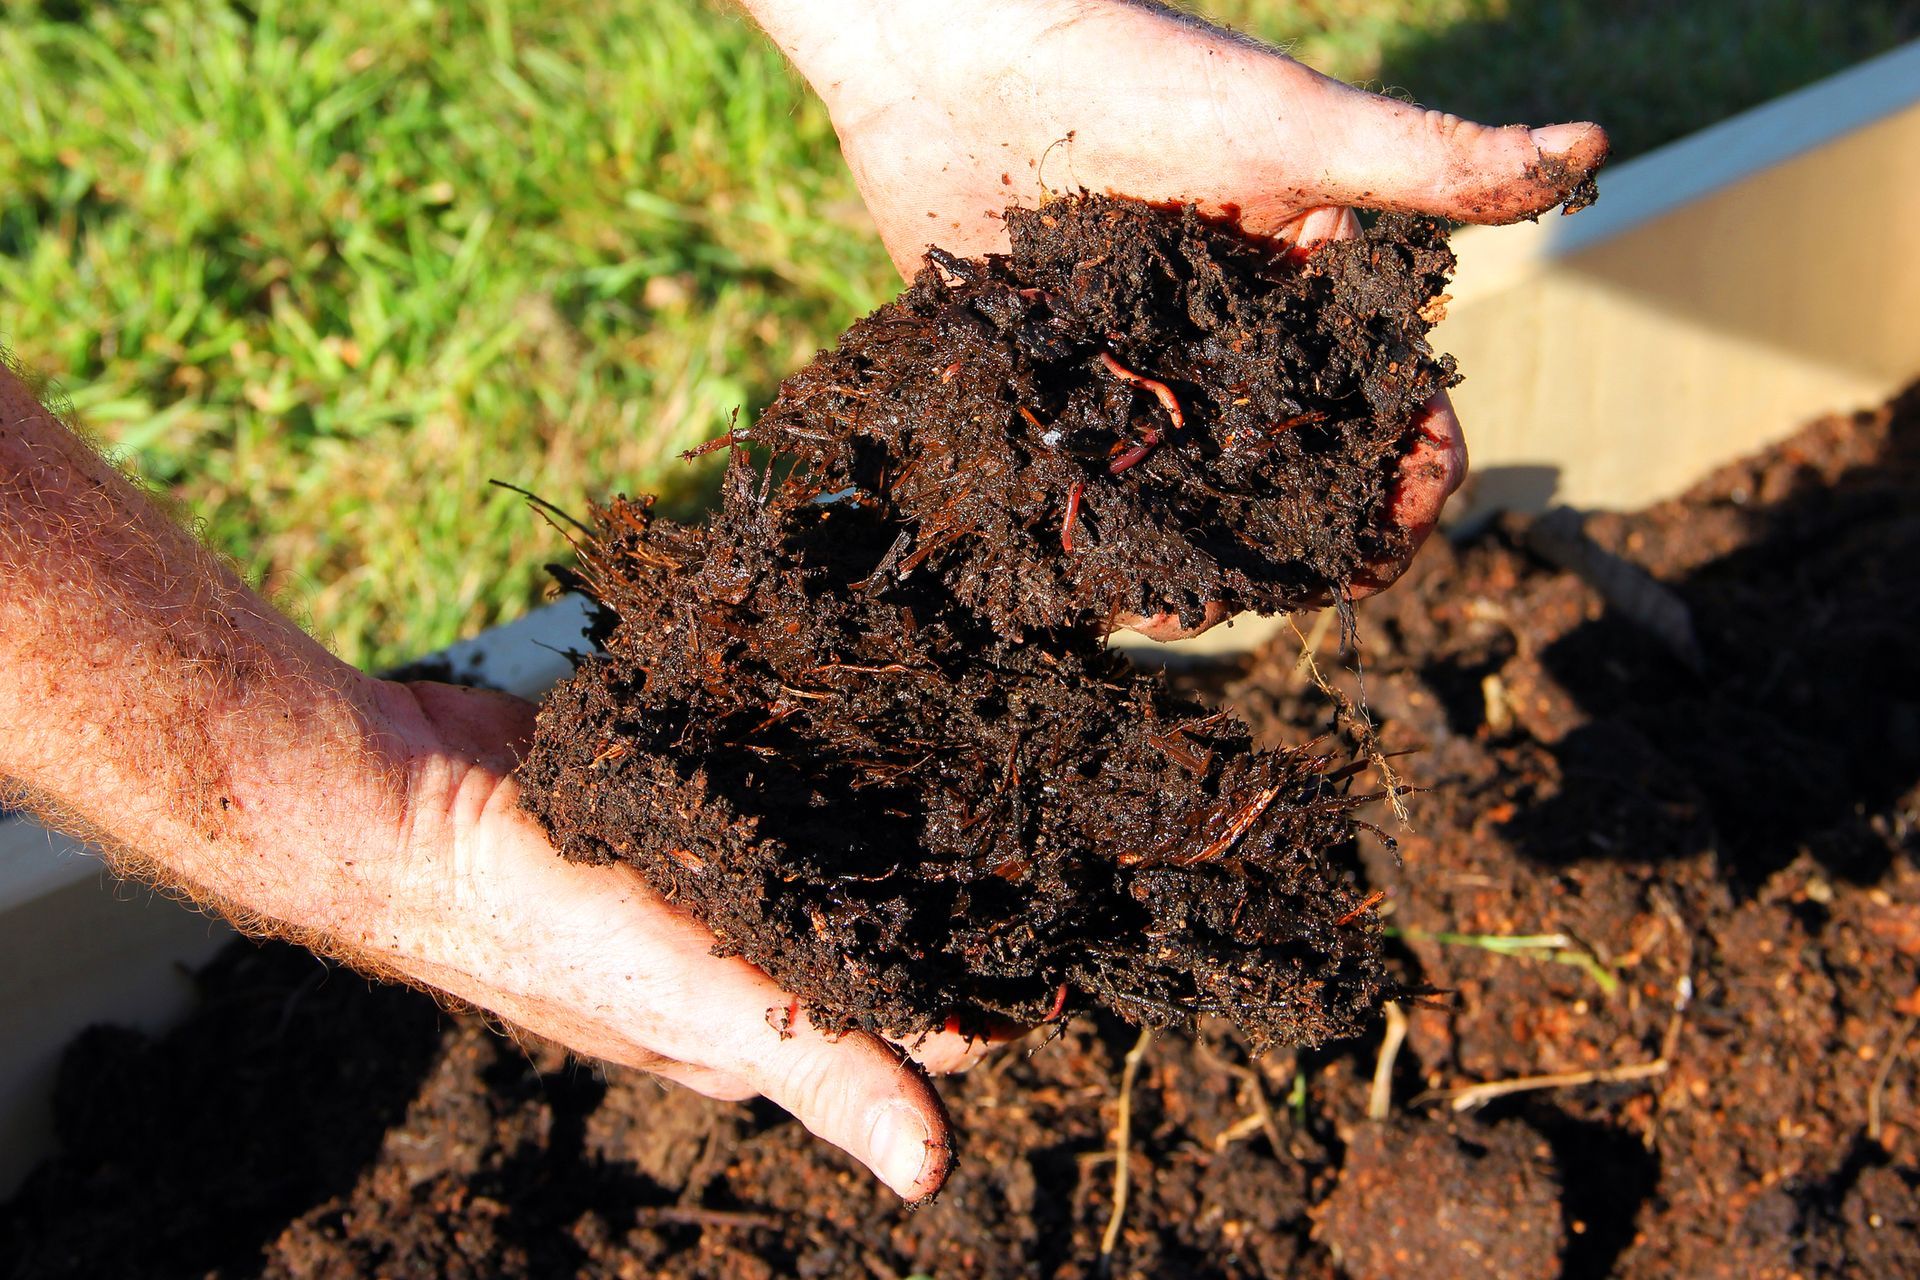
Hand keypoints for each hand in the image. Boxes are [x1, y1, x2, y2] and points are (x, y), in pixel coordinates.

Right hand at [335, 680, 992, 1200]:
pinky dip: (836, 757)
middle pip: (894, 928)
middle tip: (1051, 813)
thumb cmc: (553, 924)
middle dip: (968, 887)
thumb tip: (933, 1174)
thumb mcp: (703, 1010)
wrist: (417, 804)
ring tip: (993, 749)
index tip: (1076, 923)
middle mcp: (752, 959)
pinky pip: (791, 778)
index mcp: (765, 1033)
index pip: (920, 1023)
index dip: (997, 984)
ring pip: (848, 846)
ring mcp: (723, 873)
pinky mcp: (696, 794)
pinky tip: (887, 710)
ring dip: (910, 811)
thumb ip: (823, 1072)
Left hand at [749, 0, 1606, 635]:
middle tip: (1293, 590)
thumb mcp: (1296, 129)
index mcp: (1312, 291)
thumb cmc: (1141, 75)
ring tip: (1191, 605)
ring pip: (1203, 492)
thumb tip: (1596, 147)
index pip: (1390, 403)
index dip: (1412, 479)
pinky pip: (1099, 478)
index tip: (1397, 540)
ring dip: (1211, 558)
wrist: (959, 58)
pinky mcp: (1064, 381)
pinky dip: (1111, 536)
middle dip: (1308, 541)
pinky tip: (1107, 582)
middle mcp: (1238, 342)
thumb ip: (1431, 165)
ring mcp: (1152, 367)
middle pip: (1298, 470)